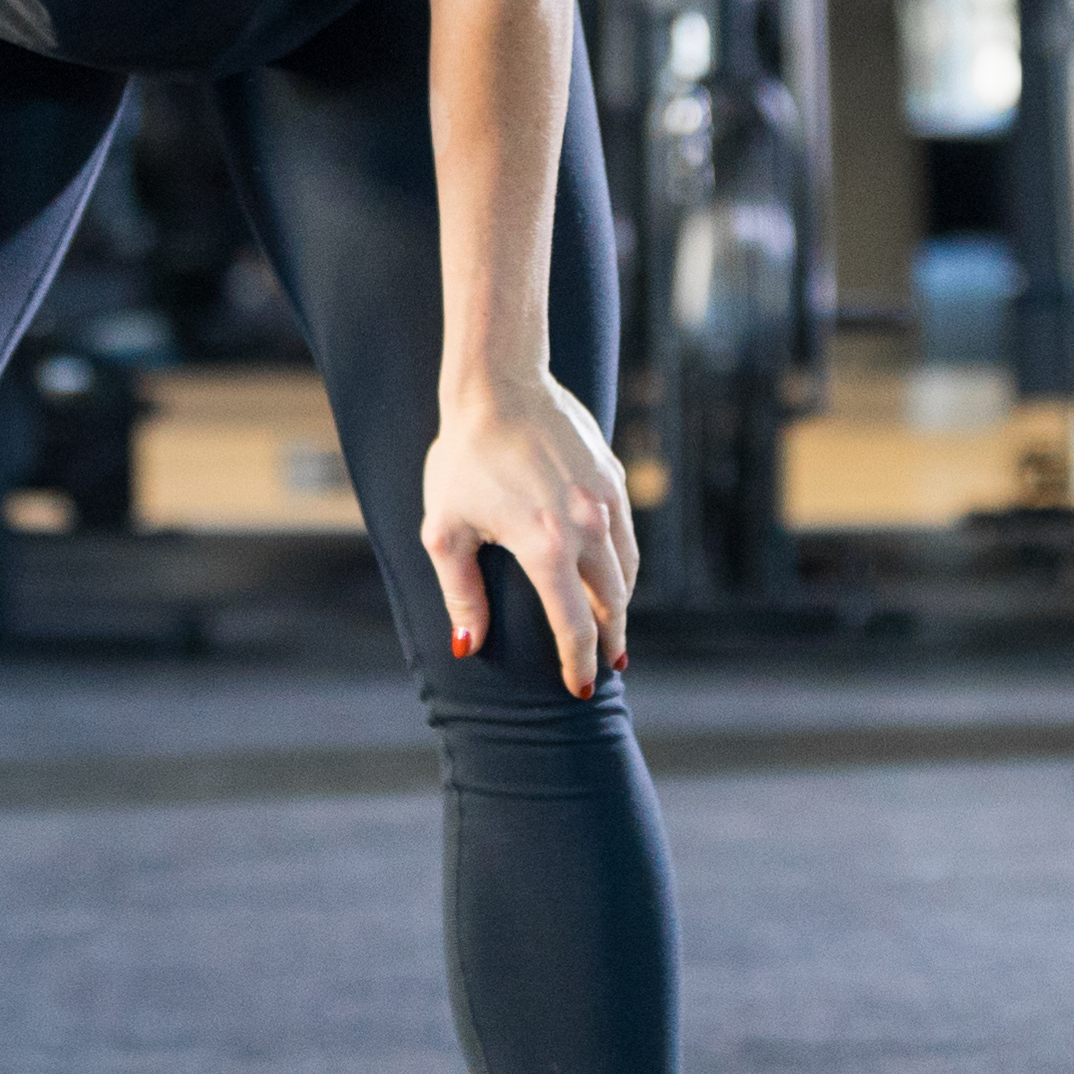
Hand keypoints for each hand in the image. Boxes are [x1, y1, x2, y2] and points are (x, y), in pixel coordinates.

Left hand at [419, 376, 640, 696]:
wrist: (499, 385)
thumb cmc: (463, 457)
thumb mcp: (446, 530)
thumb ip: (461, 593)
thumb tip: (467, 645)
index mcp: (547, 549)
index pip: (575, 626)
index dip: (578, 663)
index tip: (580, 687)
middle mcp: (588, 528)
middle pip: (613, 603)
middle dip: (610, 639)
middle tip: (607, 664)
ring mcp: (607, 501)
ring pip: (627, 569)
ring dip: (622, 603)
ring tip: (614, 624)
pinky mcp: (613, 475)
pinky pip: (626, 533)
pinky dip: (622, 562)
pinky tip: (611, 570)